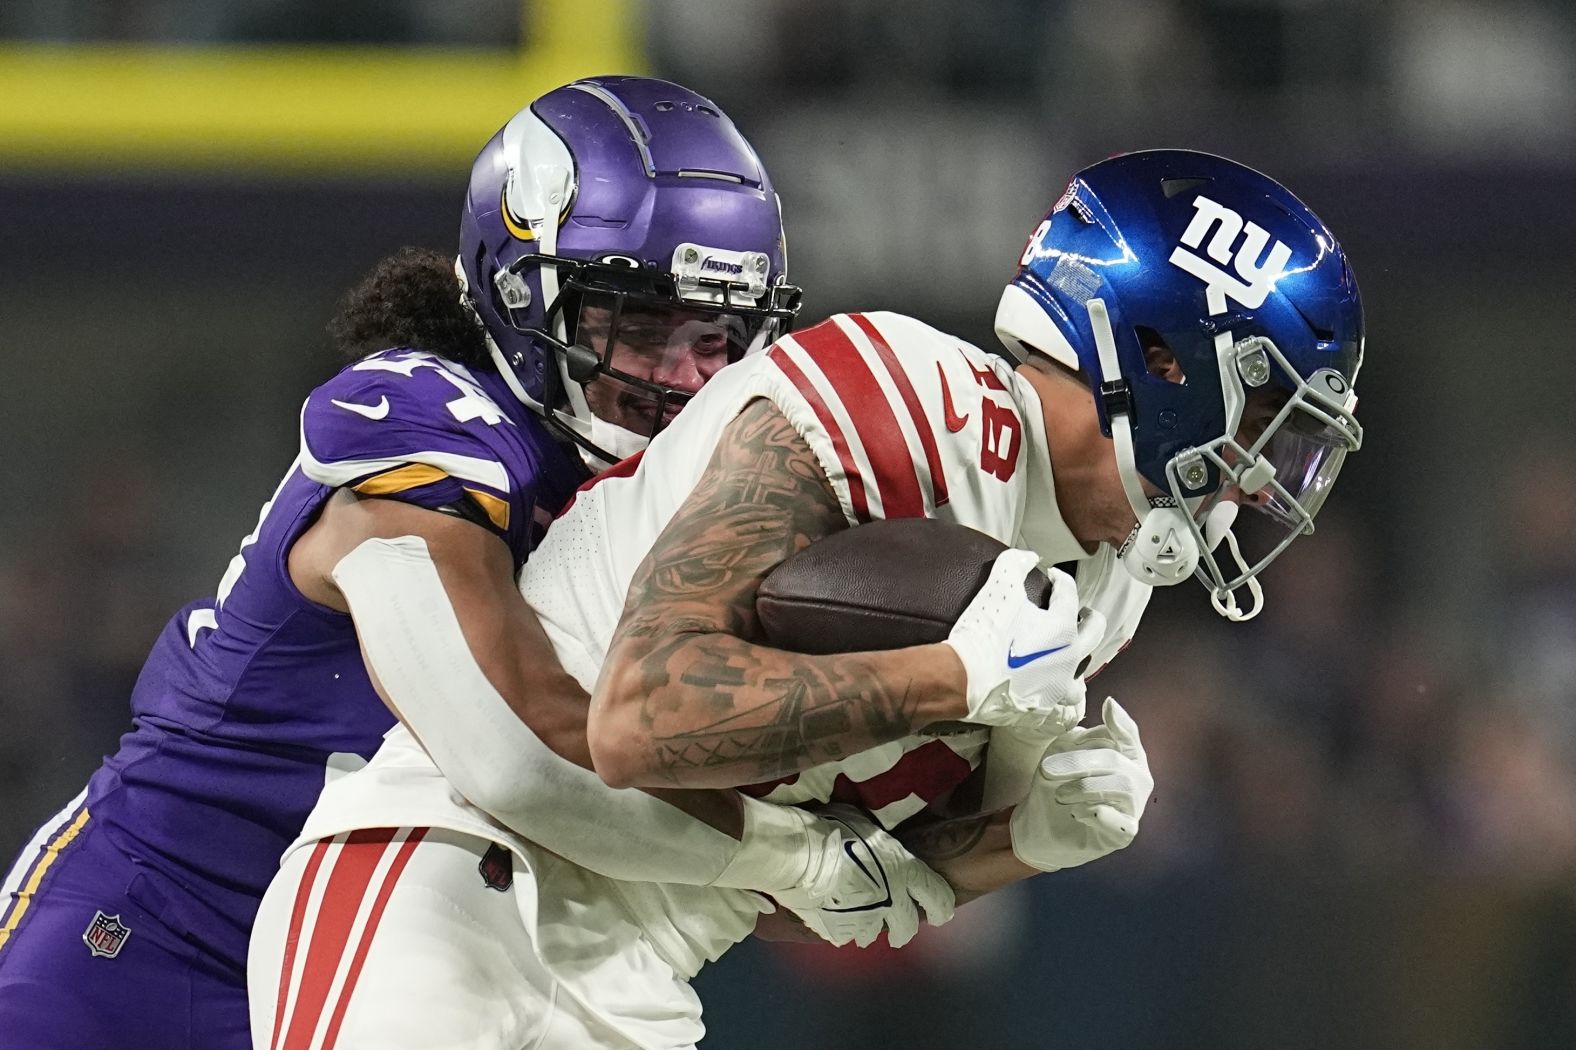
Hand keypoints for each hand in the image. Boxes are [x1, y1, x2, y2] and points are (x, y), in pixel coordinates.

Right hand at [773, 804, 954, 947]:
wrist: (800, 854)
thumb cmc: (834, 830)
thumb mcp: (867, 826)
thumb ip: (880, 843)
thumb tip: (879, 840)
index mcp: (904, 870)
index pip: (938, 896)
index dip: (942, 907)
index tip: (941, 914)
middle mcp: (891, 899)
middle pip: (909, 925)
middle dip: (905, 928)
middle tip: (899, 930)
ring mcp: (866, 918)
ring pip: (876, 934)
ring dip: (871, 927)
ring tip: (861, 919)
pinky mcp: (840, 931)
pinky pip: (846, 935)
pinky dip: (843, 927)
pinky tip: (835, 915)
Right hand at [944, 550, 1104, 732]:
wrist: (962, 678)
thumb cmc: (983, 637)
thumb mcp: (998, 587)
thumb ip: (1015, 563)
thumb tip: (1028, 557)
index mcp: (1063, 628)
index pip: (1070, 594)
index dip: (1061, 579)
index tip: (1053, 577)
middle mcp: (1068, 658)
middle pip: (1094, 632)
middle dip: (1089, 617)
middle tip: (1081, 613)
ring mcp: (1057, 686)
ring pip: (1081, 676)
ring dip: (1077, 662)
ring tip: (1067, 656)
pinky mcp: (1042, 707)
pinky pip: (1060, 703)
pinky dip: (1057, 692)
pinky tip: (1047, 686)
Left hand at [1008, 697, 1151, 871]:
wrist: (1039, 828)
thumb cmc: (1055, 786)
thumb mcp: (1060, 754)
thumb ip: (1080, 735)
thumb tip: (1104, 712)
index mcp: (1124, 757)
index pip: (1129, 735)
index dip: (1120, 721)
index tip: (1107, 706)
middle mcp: (1136, 780)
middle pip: (1116, 761)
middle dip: (1079, 762)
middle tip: (1047, 769)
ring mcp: (1133, 808)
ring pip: (1123, 787)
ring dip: (1085, 787)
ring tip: (1060, 794)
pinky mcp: (1123, 834)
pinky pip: (1122, 823)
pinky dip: (1098, 814)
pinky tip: (1077, 813)